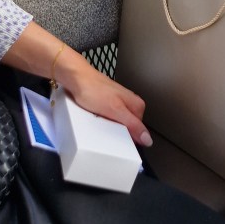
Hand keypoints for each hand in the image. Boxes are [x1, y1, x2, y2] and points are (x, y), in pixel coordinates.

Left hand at [2, 22, 152, 146]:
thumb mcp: (115, 111)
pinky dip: (103, 121)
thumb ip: (132, 125)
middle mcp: (130, 102)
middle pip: (129, 127)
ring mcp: (118, 101)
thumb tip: (148, 139)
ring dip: (110, 127)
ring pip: (119, 122)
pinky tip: (96, 122)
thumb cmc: (94, 91)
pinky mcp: (107, 101)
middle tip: (107, 136)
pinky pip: (109, 117)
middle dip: (119, 133)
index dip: (130, 140)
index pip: (139, 131)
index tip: (118, 146)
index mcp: (137, 105)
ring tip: (100, 128)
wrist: (76, 77)